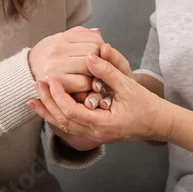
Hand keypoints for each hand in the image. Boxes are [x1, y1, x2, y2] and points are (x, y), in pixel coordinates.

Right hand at [28, 26, 103, 93]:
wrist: (24, 74)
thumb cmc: (46, 56)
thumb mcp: (59, 40)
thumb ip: (79, 35)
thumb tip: (99, 32)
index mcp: (62, 38)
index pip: (95, 39)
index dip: (102, 48)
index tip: (100, 56)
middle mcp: (59, 49)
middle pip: (94, 53)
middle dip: (100, 62)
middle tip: (98, 69)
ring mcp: (57, 66)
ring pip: (91, 68)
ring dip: (95, 75)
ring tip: (92, 77)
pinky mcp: (57, 83)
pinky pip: (83, 84)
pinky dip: (87, 86)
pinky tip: (84, 86)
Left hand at [32, 51, 174, 143]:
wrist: (158, 123)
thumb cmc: (146, 105)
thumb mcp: (128, 86)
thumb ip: (107, 71)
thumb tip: (90, 56)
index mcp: (102, 125)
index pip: (71, 111)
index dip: (58, 95)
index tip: (51, 78)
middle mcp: (95, 134)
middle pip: (62, 121)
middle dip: (47, 103)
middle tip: (36, 84)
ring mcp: (94, 135)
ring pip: (64, 126)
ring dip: (48, 111)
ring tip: (34, 98)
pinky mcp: (95, 132)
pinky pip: (71, 126)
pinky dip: (58, 115)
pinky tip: (50, 106)